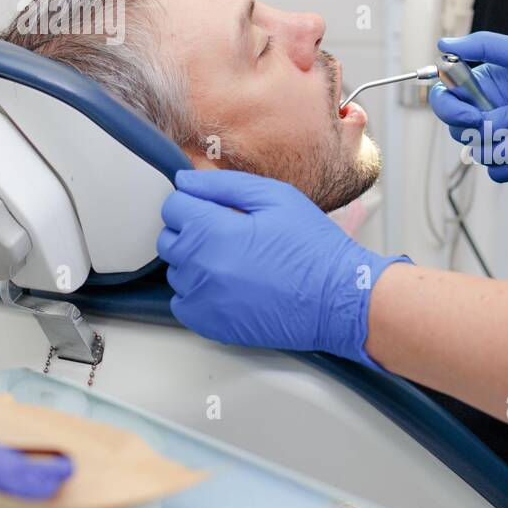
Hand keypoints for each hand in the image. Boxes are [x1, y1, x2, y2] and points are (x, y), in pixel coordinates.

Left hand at [158, 170, 410, 368]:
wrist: (339, 299)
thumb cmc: (314, 248)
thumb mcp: (276, 198)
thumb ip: (224, 185)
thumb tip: (186, 182)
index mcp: (213, 231)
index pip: (173, 207)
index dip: (195, 202)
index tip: (216, 208)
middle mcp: (200, 268)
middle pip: (169, 239)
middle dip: (193, 229)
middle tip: (229, 232)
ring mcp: (203, 300)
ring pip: (176, 271)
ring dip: (196, 262)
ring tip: (235, 260)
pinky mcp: (210, 325)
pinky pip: (183, 303)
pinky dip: (198, 292)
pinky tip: (229, 285)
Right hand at [429, 32, 507, 189]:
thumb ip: (484, 45)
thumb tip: (444, 43)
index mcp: (483, 87)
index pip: (444, 99)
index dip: (450, 109)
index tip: (473, 112)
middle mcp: (486, 113)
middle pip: (457, 130)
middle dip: (489, 126)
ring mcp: (498, 140)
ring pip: (479, 153)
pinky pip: (497, 171)